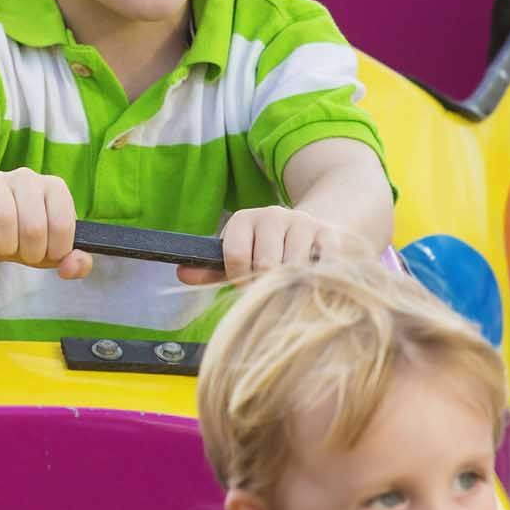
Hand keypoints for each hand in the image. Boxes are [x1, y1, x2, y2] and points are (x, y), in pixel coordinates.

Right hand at [0, 169, 92, 278]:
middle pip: (33, 226)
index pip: (61, 226)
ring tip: (3, 247)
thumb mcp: (52, 253)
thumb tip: (70, 268)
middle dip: (29, 253)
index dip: (53, 251)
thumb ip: (75, 263)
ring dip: (4, 245)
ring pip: (4, 217)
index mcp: (55, 187)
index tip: (46, 253)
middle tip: (23, 253)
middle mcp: (27, 177)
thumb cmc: (24, 240)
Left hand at [178, 206, 371, 283]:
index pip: (235, 255)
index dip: (240, 280)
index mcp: (243, 219)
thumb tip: (181, 274)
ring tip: (292, 288)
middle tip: (271, 293)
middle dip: (266, 286)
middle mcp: (272, 215)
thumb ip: (211, 269)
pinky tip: (313, 281)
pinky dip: (317, 279)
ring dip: (293, 286)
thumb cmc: (266, 250)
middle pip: (266, 263)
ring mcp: (302, 223)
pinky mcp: (329, 233)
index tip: (246, 289)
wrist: (311, 228)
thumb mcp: (237, 256)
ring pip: (294, 266)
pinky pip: (323, 263)